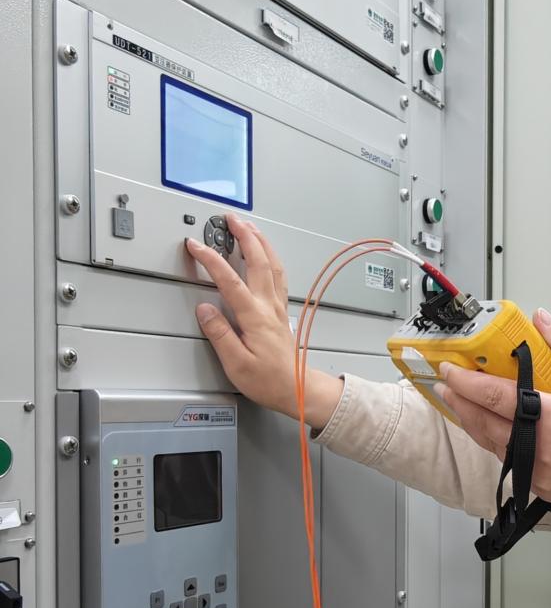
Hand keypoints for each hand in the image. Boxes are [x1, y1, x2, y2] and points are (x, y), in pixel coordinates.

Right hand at [185, 213, 340, 430]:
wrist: (297, 388)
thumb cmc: (268, 380)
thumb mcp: (236, 364)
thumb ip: (219, 335)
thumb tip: (205, 310)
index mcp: (255, 317)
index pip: (229, 280)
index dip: (211, 260)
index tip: (195, 245)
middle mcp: (268, 305)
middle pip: (258, 261)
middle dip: (244, 235)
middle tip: (230, 218)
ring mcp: (277, 305)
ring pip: (272, 263)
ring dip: (260, 241)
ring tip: (248, 226)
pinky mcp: (280, 309)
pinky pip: (278, 274)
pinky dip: (270, 256)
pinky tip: (266, 253)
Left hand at [433, 310, 550, 522]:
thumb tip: (541, 320)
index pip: (496, 396)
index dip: (467, 381)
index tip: (449, 368)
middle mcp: (540, 451)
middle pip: (483, 424)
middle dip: (459, 402)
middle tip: (444, 383)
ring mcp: (539, 473)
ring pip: (492, 445)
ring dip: (473, 422)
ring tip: (459, 401)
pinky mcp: (541, 486)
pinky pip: (509, 460)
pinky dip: (495, 441)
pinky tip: (490, 425)